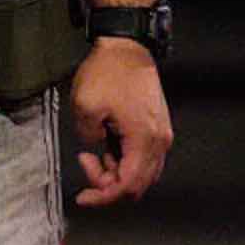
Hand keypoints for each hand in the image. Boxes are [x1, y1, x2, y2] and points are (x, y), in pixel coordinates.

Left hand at [71, 38, 171, 206]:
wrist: (127, 48)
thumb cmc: (108, 72)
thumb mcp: (84, 105)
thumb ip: (88, 137)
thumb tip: (95, 149)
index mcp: (144, 140)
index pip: (127, 185)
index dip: (103, 196)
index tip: (83, 196)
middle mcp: (159, 142)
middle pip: (138, 184)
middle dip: (109, 184)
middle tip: (86, 165)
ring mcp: (161, 135)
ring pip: (142, 173)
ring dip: (117, 172)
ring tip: (93, 153)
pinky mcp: (156, 127)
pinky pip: (143, 157)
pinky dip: (125, 160)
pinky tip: (106, 145)